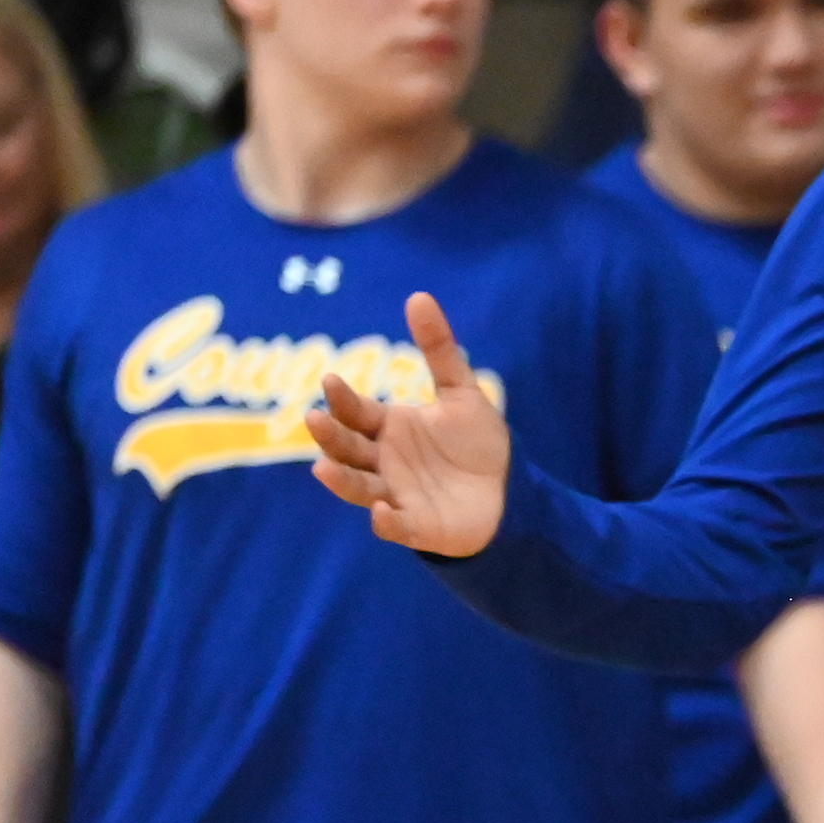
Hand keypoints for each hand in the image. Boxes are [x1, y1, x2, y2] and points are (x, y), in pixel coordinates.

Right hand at [307, 293, 511, 554]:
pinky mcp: (417, 526)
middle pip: (347, 449)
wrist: (508, 491)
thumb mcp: (461, 392)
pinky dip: (385, 522)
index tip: (331, 381)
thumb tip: (418, 296)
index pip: (356, 413)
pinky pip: (394, 526)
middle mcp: (383, 462)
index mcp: (388, 429)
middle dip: (330, 436)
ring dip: (340, 480)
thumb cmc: (476, 443)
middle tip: (315, 419)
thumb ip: (439, 349)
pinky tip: (382, 512)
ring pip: (358, 488)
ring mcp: (396, 494)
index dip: (343, 399)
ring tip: (323, 468)